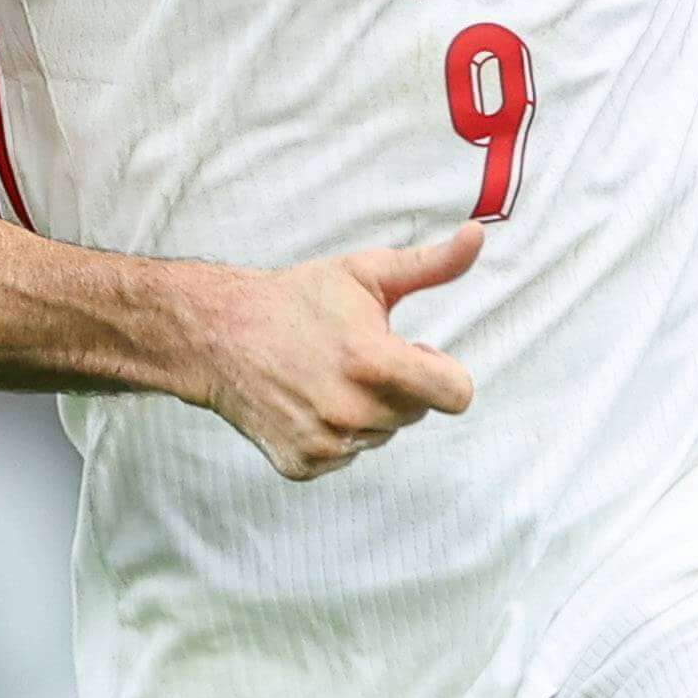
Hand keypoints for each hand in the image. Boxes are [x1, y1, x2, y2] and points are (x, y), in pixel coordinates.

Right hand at [194, 223, 482, 481]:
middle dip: (402, 385)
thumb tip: (478, 234)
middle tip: (359, 354)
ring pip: (383, 434)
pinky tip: (310, 398)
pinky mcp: (302, 464)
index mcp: (372, 363)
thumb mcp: (367, 272)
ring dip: (371, 409)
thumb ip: (431, 264)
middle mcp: (350, 412)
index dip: (444, 371)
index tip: (418, 351)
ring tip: (330, 373)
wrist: (219, 333)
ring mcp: (324, 444)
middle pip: (417, 412)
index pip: (455, 395)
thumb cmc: (299, 297)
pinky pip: (348, 454)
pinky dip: (338, 431)